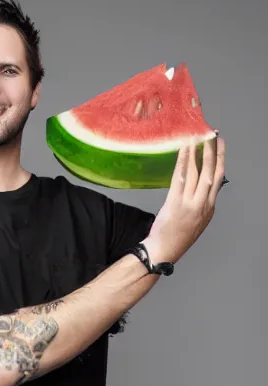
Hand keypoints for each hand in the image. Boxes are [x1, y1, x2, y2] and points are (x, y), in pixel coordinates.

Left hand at [142, 136, 225, 263]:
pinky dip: (183, 163)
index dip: (220, 160)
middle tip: (212, 135)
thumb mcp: (197, 220)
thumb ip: (201, 203)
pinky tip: (184, 151)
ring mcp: (189, 204)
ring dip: (198, 154)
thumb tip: (204, 186)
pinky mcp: (175, 203)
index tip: (220, 145)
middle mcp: (202, 204)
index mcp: (209, 208)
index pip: (218, 179)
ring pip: (197, 174)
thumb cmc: (177, 236)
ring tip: (197, 138)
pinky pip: (180, 179)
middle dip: (213, 152)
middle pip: (211, 173)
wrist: (164, 250)